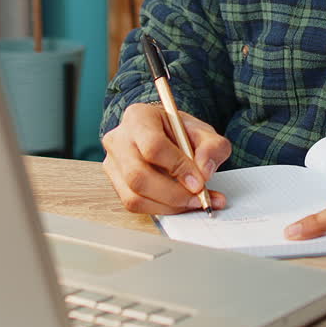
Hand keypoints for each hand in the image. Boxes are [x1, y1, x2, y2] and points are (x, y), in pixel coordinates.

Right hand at [101, 102, 229, 214]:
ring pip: (134, 196)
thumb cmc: (180, 131)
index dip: (177, 167)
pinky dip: (161, 209)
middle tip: (199, 198)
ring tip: (195, 202)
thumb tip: (204, 172)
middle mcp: (119, 139)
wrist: (165, 135)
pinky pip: (135, 205)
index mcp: (139, 117)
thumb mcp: (203, 132)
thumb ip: (212, 147)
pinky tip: (181, 204)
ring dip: (169, 206)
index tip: (199, 182)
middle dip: (173, 194)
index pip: (153, 146)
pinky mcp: (115, 184)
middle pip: (138, 175)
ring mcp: (113, 163)